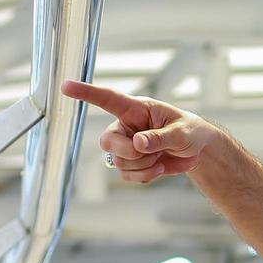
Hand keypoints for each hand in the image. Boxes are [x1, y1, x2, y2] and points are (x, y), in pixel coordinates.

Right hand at [60, 80, 215, 182]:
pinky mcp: (131, 164)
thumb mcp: (181, 132)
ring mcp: (125, 146)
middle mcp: (125, 126)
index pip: (107, 99)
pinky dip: (145, 176)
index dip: (86, 93)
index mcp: (136, 109)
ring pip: (119, 162)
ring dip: (144, 165)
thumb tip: (138, 144)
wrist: (197, 150)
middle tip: (152, 152)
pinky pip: (127, 176)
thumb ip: (160, 137)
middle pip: (107, 142)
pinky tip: (159, 167)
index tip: (65, 86)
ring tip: (161, 158)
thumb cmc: (189, 131)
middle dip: (130, 152)